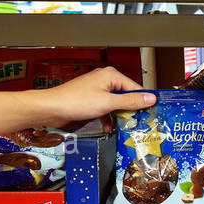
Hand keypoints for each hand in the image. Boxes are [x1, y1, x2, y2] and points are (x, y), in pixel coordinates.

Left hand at [31, 67, 155, 127]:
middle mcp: (105, 81)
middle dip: (131, 110)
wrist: (51, 109)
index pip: (136, 88)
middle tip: (138, 123)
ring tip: (123, 127)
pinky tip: (107, 127)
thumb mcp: (108, 103)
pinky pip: (106, 109)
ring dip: (119, 116)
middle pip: (127, 96)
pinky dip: (108, 118)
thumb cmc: (75, 101)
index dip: (144, 101)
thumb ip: (131, 101)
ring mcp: (98, 91)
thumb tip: (150, 99)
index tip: (152, 113)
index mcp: (111, 76)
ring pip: (117, 104)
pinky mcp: (91, 101)